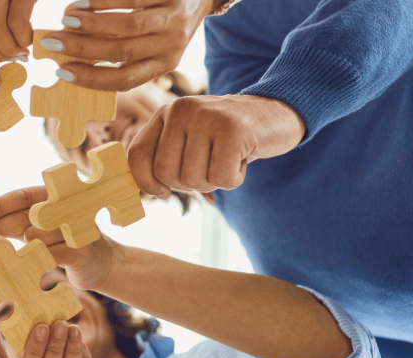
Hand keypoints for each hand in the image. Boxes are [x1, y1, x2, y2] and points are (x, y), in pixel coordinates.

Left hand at [0, 186, 118, 289]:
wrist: (100, 263)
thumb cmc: (59, 243)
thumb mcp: (34, 230)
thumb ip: (10, 225)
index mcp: (52, 196)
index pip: (21, 197)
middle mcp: (66, 206)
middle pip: (24, 215)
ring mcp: (76, 227)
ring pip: (36, 236)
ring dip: (24, 249)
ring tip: (21, 255)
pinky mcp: (83, 249)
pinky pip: (50, 255)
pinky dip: (38, 261)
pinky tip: (34, 265)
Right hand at [39, 0, 215, 91]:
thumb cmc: (166, 23)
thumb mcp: (154, 45)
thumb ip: (122, 54)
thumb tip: (72, 58)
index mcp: (162, 66)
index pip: (124, 80)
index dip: (91, 79)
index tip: (61, 72)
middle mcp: (170, 46)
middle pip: (122, 52)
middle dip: (83, 49)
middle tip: (52, 42)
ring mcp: (172, 20)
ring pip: (128, 26)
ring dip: (92, 24)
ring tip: (65, 19)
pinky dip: (104, 1)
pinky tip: (83, 2)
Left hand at [128, 95, 304, 194]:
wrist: (275, 114)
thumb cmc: (227, 138)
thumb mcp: (191, 141)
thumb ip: (166, 158)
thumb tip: (151, 191)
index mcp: (166, 113)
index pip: (137, 154)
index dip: (146, 182)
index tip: (163, 192)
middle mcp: (181, 109)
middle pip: (166, 174)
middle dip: (188, 184)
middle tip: (210, 168)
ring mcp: (207, 116)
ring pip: (193, 179)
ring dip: (214, 181)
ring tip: (228, 159)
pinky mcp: (233, 129)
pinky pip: (221, 178)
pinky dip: (234, 179)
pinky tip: (242, 160)